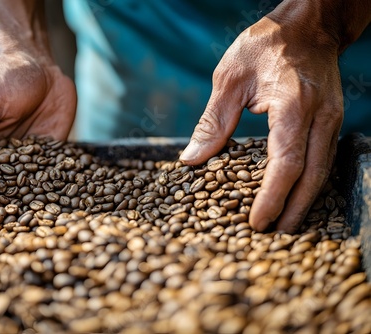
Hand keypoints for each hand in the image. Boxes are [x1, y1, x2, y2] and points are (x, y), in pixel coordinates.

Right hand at [0, 51, 76, 222]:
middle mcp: (2, 158)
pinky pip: (56, 175)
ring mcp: (29, 158)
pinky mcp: (53, 154)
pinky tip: (70, 205)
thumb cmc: (5, 79)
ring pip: (29, 188)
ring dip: (34, 206)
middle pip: (0, 190)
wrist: (39, 64)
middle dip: (7, 210)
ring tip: (44, 226)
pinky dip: (61, 190)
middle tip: (16, 232)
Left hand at [179, 10, 342, 232]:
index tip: (256, 221)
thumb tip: (190, 161)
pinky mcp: (331, 121)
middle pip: (312, 175)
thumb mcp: (229, 78)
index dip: (271, 196)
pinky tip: (294, 198)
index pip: (286, 162)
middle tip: (272, 236)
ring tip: (283, 226)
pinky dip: (309, 183)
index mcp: (292, 103)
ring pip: (323, 171)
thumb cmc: (266, 45)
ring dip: (304, 202)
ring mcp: (331, 119)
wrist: (308, 26)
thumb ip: (212, 122)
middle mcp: (319, 115)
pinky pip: (323, 160)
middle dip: (292, 210)